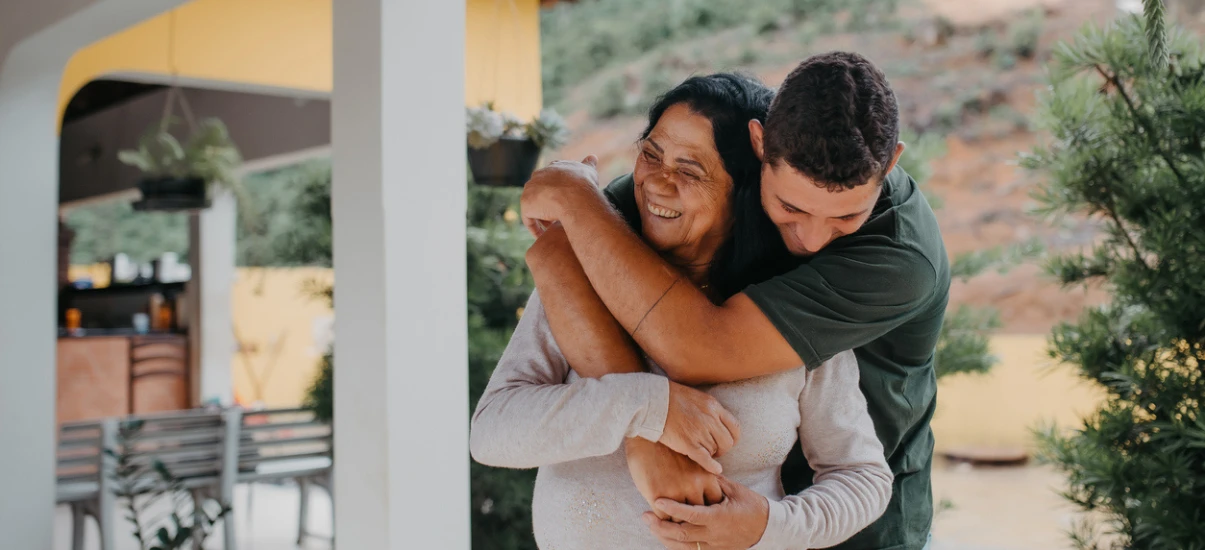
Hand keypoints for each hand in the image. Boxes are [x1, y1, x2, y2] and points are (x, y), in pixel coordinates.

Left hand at [520, 155, 602, 236]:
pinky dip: (535, 229)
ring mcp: (530, 190)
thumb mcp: (588, 170)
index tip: (565, 203)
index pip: (552, 180)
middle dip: (548, 204)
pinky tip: (543, 236)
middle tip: (558, 218)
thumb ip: (589, 164)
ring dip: (542, 218)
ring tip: (551, 229)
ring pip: (535, 207)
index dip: (559, 193)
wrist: (575, 196)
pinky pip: (530, 220)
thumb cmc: (584, 184)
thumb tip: (593, 156)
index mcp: (553, 167)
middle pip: (540, 193)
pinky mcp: (526, 205)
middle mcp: (538, 175)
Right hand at [624, 438, 721, 519]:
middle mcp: (694, 485)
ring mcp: (675, 491)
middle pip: (699, 515)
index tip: (700, 512)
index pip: (714, 504)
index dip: (707, 510)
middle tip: (685, 521)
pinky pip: (663, 518)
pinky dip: (661, 519)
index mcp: (706, 477)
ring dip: (675, 521)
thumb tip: (704, 497)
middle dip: (692, 519)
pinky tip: (658, 515)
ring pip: (681, 520)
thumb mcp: (693, 461)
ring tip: (670, 521)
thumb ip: (701, 479)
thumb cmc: (669, 448)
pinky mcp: (657, 495)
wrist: (646, 437)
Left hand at [642, 476, 770, 549]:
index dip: (672, 508)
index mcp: (719, 518)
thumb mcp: (734, 489)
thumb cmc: (752, 505)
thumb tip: (696, 465)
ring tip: (651, 525)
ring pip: (683, 547)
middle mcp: (714, 535)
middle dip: (660, 527)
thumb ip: (713, 481)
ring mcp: (714, 546)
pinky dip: (675, 545)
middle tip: (644, 517)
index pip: (690, 514)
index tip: (657, 500)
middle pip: (681, 535)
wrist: (768, 528)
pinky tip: (664, 537)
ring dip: (664, 538)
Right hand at [661, 382, 740, 474]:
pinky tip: (716, 470)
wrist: (652, 400)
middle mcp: (710, 419)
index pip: (734, 427)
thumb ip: (708, 409)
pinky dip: (712, 466)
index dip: (732, 438)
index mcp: (713, 406)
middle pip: (727, 441)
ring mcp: (699, 431)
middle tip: (714, 451)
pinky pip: (705, 459)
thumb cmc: (670, 397)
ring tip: (701, 452)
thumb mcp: (696, 397)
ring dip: (710, 454)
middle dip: (722, 448)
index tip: (726, 442)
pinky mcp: (688, 443)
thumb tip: (716, 421)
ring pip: (714, 450)